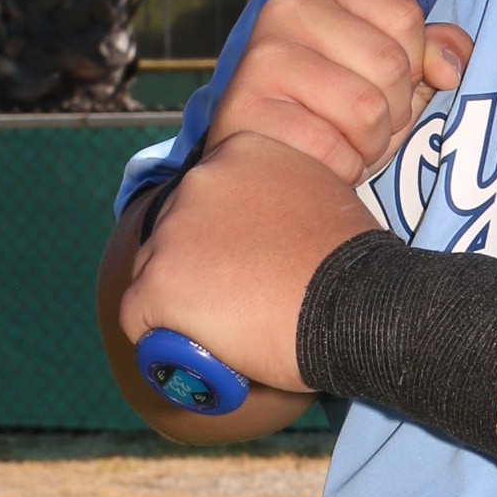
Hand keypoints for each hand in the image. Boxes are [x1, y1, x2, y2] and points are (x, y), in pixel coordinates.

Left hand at [120, 133, 373, 396]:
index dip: (224, 236)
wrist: (358, 305)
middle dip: (199, 265)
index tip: (245, 263)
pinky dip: (162, 337)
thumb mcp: (322, 198)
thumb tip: (268, 230)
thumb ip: (281, 199)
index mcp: (241, 150)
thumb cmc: (353, 264)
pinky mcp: (158, 281)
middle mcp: (200, 178)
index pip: (210, 195)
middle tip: (237, 300)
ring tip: (230, 327)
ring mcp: (174, 229)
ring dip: (184, 300)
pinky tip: (203, 346)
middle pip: (178, 231)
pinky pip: (139, 316)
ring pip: (157, 273)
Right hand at [209, 0, 470, 181]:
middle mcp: (286, 7)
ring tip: (343, 141)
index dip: (413, 62)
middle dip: (393, 110)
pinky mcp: (246, 108)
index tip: (385, 81)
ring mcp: (261, 56)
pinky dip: (339, 167)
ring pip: (366, 108)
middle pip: (390, 63)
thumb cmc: (335, 108)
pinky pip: (330, 148)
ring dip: (369, 144)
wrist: (266, 160)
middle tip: (363, 122)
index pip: (405, 15)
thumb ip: (431, 52)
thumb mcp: (391, 71)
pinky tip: (317, 159)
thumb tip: (450, 67)